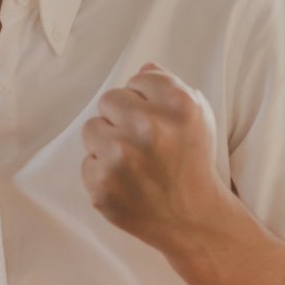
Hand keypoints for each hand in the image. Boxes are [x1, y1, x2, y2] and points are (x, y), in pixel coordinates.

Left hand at [79, 62, 229, 251]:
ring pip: (91, 128)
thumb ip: (170, 87)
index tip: (156, 119)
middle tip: (141, 142)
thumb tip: (144, 65)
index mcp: (178, 105)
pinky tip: (125, 182)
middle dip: (121, 117)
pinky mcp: (102, 184)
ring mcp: (123, 157)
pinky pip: (87, 161)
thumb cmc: (191, 163)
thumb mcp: (197, 118)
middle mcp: (150, 128)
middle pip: (109, 99)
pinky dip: (101, 172)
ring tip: (130, 161)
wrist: (192, 218)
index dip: (145, 99)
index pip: (138, 79)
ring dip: (106, 142)